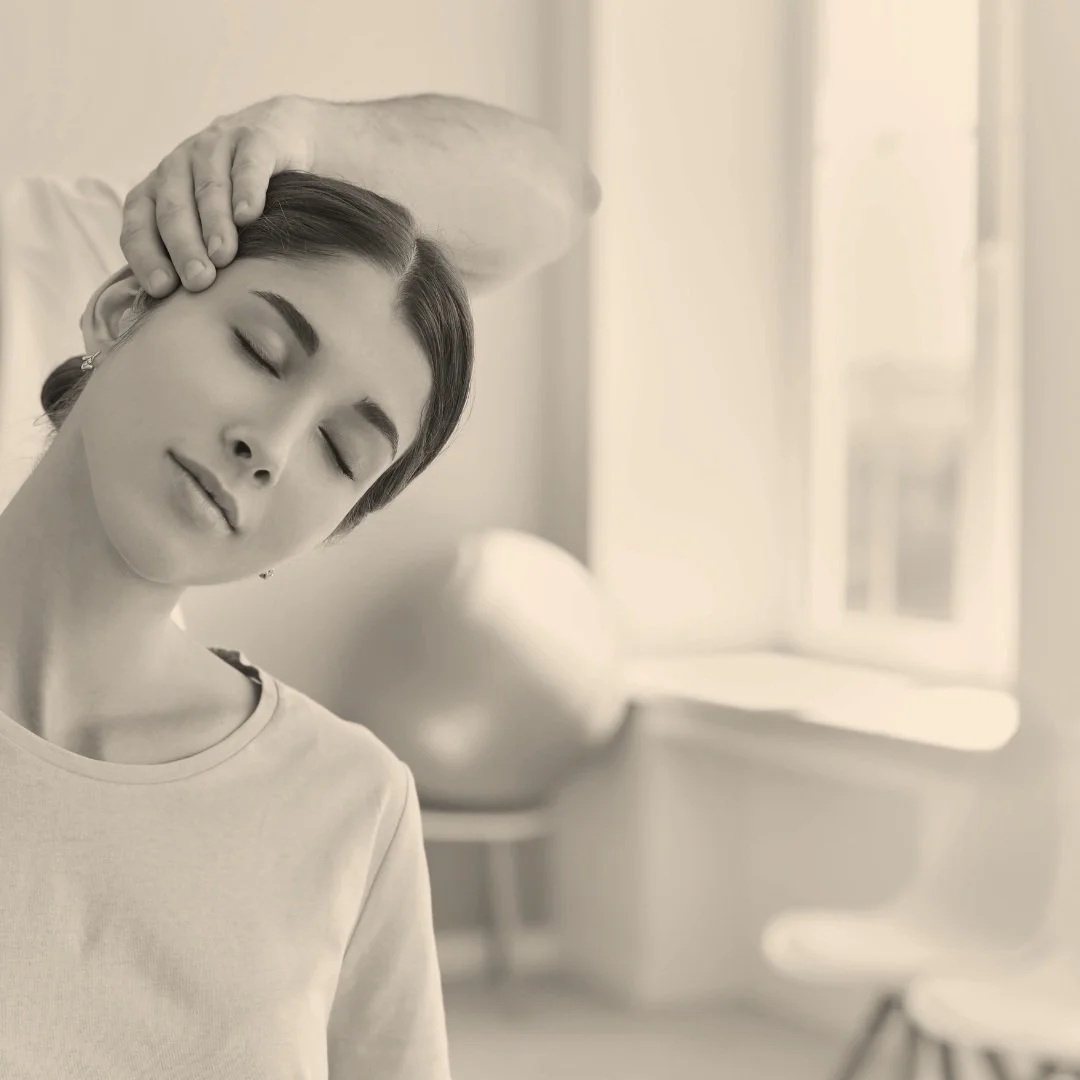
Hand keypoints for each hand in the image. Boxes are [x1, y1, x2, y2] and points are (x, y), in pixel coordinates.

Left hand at [119, 95, 317, 295]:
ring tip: (224, 256)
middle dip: (183, 246)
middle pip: (172, 207)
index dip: (146, 254)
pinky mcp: (256, 137)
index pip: (139, 222)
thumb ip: (193, 256)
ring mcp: (216, 146)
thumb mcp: (210, 223)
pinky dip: (246, 188)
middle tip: (199, 281)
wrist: (285, 137)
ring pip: (207, 185)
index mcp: (160, 188)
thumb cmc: (242, 198)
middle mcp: (180, 164)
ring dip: (213, 222)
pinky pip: (247, 163)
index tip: (162, 289)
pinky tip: (248, 215)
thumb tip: (179, 318)